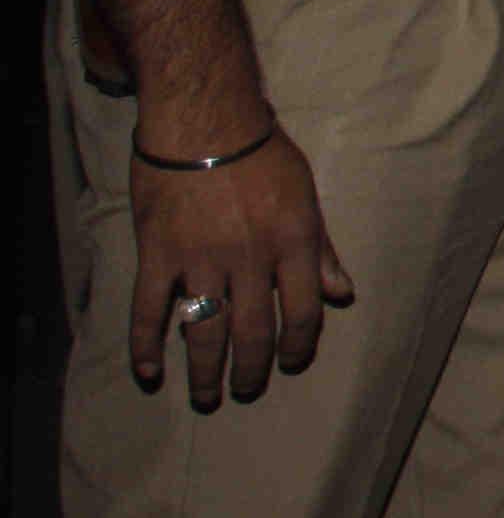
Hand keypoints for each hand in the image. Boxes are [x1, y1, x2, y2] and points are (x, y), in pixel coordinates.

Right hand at [125, 118, 350, 411]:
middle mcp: (250, 258)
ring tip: (206, 397)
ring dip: (205, 372)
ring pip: (204, 331)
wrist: (205, 120)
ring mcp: (201, 258)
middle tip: (246, 391)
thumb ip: (323, 249)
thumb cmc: (263, 155)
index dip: (299, 346)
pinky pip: (149, 311)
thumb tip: (344, 293)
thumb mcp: (306, 196)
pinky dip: (145, 346)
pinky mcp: (158, 254)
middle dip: (252, 370)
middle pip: (254, 331)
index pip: (305, 310)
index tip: (290, 364)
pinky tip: (148, 373)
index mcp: (293, 242)